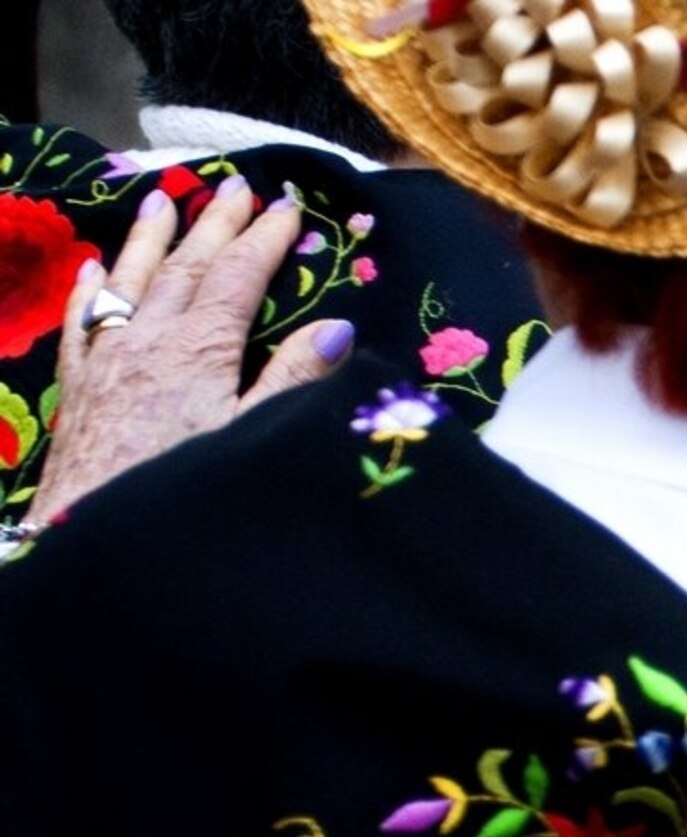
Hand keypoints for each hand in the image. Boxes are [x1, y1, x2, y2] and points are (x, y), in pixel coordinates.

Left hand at [31, 174, 355, 524]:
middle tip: (236, 188)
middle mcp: (150, 338)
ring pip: (131, 281)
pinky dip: (91, 287)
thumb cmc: (187, 487)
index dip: (265, 240)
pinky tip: (94, 266)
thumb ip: (295, 378)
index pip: (237, 277)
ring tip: (164, 200)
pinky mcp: (79, 384)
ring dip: (151, 239)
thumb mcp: (256, 436)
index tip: (288, 207)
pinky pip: (83, 321)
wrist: (96, 529)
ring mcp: (108, 357)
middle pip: (187, 268)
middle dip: (215, 225)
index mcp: (201, 348)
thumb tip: (338, 325)